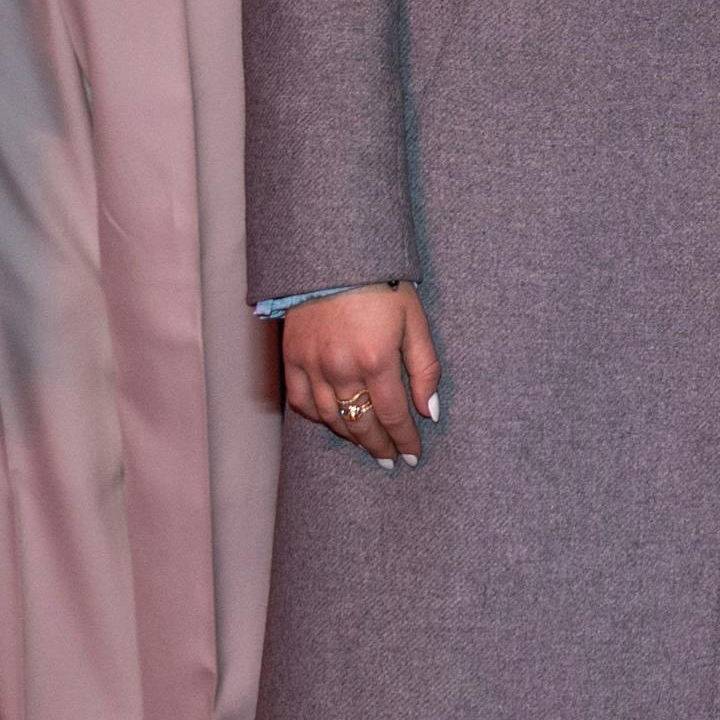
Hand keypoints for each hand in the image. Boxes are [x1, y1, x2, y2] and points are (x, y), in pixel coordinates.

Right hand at [282, 284, 440, 465]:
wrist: (335, 259)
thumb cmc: (382, 287)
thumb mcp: (415, 321)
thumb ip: (425, 368)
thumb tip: (429, 410)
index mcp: (377, 360)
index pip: (394, 415)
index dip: (405, 440)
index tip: (413, 455)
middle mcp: (341, 369)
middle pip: (361, 424)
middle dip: (379, 446)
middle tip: (390, 459)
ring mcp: (312, 366)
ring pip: (331, 418)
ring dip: (350, 436)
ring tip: (366, 444)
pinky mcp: (290, 359)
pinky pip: (300, 401)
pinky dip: (317, 417)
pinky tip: (332, 422)